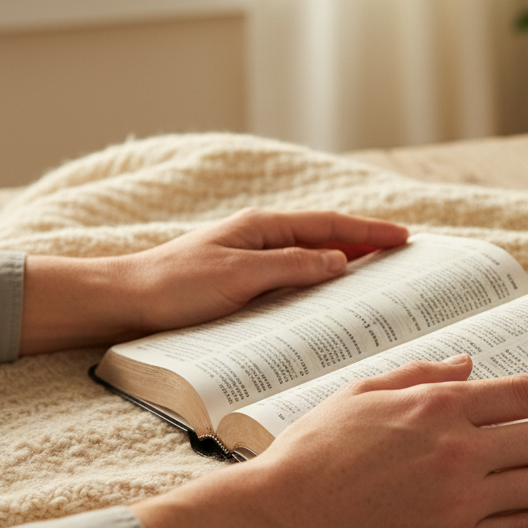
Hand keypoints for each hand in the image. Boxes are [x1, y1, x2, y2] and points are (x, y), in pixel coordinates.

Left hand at [19, 208, 408, 353]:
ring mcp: (251, 257)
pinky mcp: (241, 280)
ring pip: (311, 255)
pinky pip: (293, 275)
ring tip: (379, 272)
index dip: (370, 232)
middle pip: (325, 236)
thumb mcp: (238, 277)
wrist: (123, 302)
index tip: (405, 237)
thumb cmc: (174, 286)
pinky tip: (328, 294)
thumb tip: (340, 261)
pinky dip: (319, 279)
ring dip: (346, 260)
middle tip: (403, 253)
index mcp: (263, 228)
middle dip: (366, 242)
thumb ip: (292, 266)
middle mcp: (260, 238)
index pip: (329, 225)